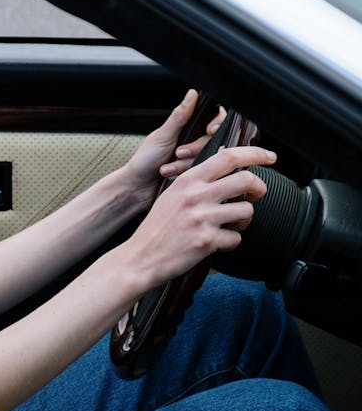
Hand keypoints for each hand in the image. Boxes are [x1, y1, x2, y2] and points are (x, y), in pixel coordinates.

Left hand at [121, 89, 225, 208]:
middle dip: (195, 148)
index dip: (216, 122)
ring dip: (186, 163)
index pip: (213, 118)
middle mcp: (194, 140)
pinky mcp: (195, 173)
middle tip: (178, 153)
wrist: (137, 188)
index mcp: (187, 127)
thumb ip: (180, 116)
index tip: (210, 130)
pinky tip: (169, 175)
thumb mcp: (163, 136)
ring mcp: (196, 158)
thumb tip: (193, 93)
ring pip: (208, 157)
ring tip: (166, 168)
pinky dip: (184, 173)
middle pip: (213, 139)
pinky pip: (203, 171)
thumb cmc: (145, 160)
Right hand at [121, 143, 275, 288]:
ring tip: (230, 225)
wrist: (140, 256)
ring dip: (244, 220)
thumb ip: (196, 181)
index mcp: (188, 181)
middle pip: (246, 180)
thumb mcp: (172, 195)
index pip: (228, 157)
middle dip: (259, 188)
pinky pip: (236, 238)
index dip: (255, 154)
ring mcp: (202, 218)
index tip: (269, 157)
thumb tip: (224, 166)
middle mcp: (196, 196)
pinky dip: (230, 242)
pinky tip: (216, 242)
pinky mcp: (207, 240)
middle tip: (255, 196)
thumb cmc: (157, 227)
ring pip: (247, 210)